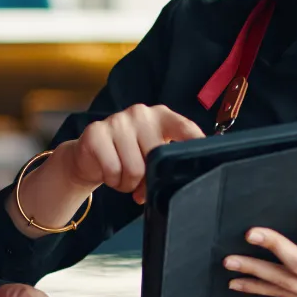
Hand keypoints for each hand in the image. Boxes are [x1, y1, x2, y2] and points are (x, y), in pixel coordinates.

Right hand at [60, 104, 202, 203]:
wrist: (89, 155)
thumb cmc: (126, 155)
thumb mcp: (150, 154)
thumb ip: (165, 161)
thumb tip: (178, 182)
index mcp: (161, 116)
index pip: (185, 128)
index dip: (196, 143)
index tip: (206, 159)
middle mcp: (140, 113)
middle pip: (156, 158)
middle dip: (148, 179)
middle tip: (140, 182)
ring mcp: (117, 120)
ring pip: (134, 170)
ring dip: (129, 183)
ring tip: (123, 176)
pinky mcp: (96, 133)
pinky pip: (113, 170)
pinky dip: (113, 181)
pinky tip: (110, 173)